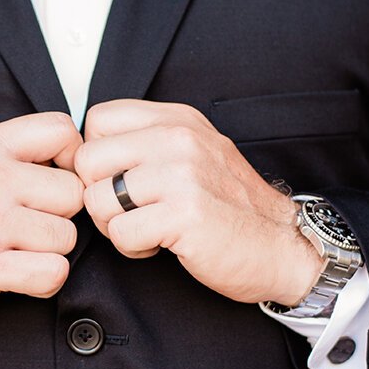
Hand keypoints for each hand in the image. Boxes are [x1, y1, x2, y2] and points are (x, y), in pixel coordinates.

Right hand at [0, 112, 83, 321]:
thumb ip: (12, 150)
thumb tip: (73, 154)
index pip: (61, 131)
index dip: (70, 159)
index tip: (52, 181)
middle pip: (72, 192)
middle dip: (57, 214)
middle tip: (26, 225)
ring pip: (66, 236)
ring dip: (47, 250)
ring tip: (13, 249)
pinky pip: (53, 272)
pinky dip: (43, 280)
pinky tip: (19, 275)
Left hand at [75, 99, 322, 305]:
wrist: (283, 246)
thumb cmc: (231, 207)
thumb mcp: (194, 153)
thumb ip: (148, 141)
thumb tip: (85, 149)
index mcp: (177, 120)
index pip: (97, 120)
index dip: (97, 157)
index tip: (118, 179)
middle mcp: (178, 139)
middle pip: (87, 161)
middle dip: (99, 195)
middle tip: (130, 211)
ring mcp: (182, 175)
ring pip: (97, 199)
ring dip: (115, 226)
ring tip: (149, 228)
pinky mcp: (184, 214)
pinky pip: (120, 233)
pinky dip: (134, 248)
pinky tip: (162, 245)